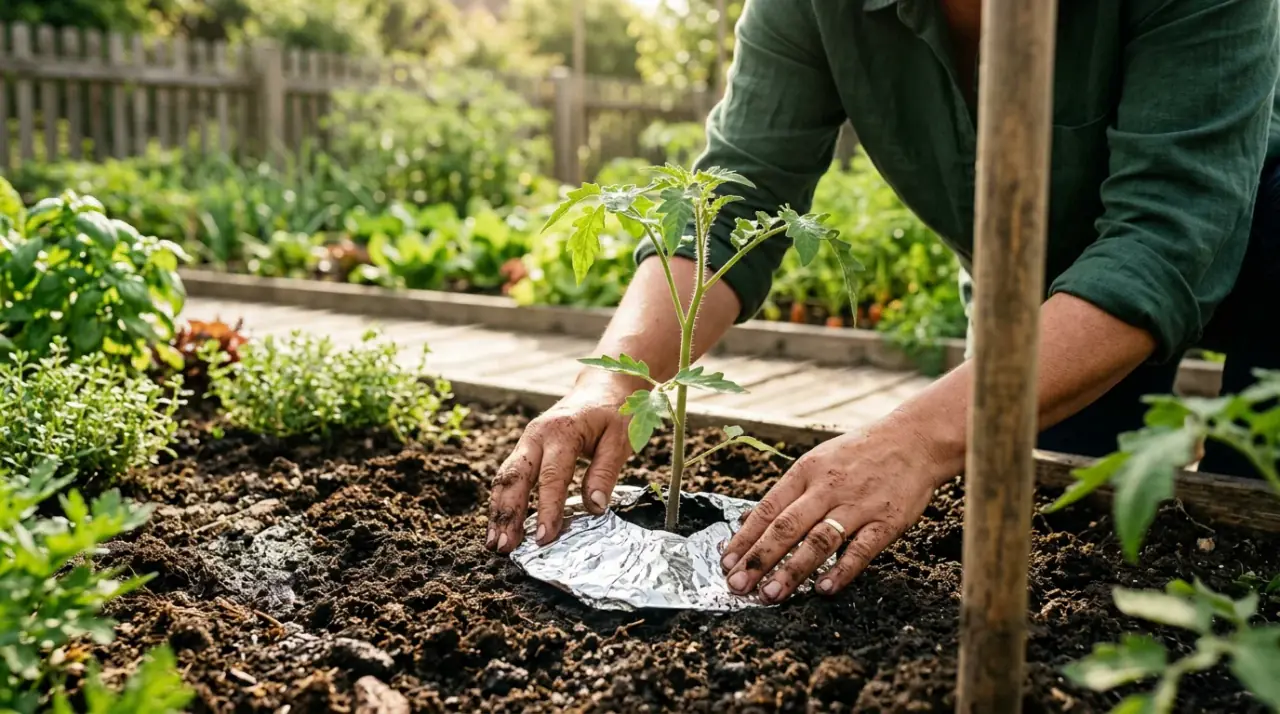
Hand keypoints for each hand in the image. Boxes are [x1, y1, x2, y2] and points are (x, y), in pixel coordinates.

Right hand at [485, 379, 635, 553]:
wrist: (603, 387)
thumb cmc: (614, 413)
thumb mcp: (620, 439)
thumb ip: (606, 472)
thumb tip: (595, 508)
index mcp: (562, 431)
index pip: (552, 477)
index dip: (547, 509)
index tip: (544, 538)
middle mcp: (536, 435)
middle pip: (515, 477)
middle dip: (507, 514)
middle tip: (503, 547)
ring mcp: (527, 441)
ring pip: (505, 478)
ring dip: (498, 511)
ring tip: (495, 543)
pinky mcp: (526, 449)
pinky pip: (509, 476)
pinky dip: (502, 501)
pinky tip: (500, 525)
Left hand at [719, 424, 952, 601]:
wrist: (914, 440)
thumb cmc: (859, 454)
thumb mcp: (817, 461)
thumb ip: (787, 494)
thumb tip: (748, 524)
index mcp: (806, 472)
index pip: (767, 508)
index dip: (745, 538)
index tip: (725, 562)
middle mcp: (827, 488)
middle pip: (787, 527)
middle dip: (759, 559)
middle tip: (739, 585)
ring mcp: (858, 505)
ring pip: (819, 540)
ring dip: (792, 570)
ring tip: (771, 594)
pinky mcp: (886, 520)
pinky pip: (861, 549)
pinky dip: (841, 570)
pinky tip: (823, 588)